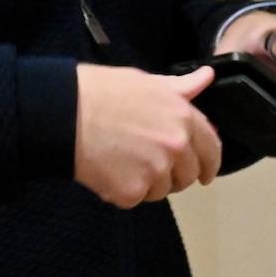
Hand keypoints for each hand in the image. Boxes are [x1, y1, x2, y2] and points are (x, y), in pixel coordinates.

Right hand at [73, 64, 223, 208]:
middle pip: (188, 176)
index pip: (211, 149)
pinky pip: (135, 199)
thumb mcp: (146, 82)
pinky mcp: (132, 192)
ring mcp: (155, 172)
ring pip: (162, 190)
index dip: (209, 163)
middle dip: (174, 175)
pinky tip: (108, 172)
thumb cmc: (102, 91)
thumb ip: (180, 88)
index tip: (204, 173)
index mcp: (183, 118)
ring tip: (123, 163)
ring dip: (147, 184)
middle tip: (151, 167)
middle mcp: (176, 147)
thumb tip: (207, 77)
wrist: (64, 113)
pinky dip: (123, 192)